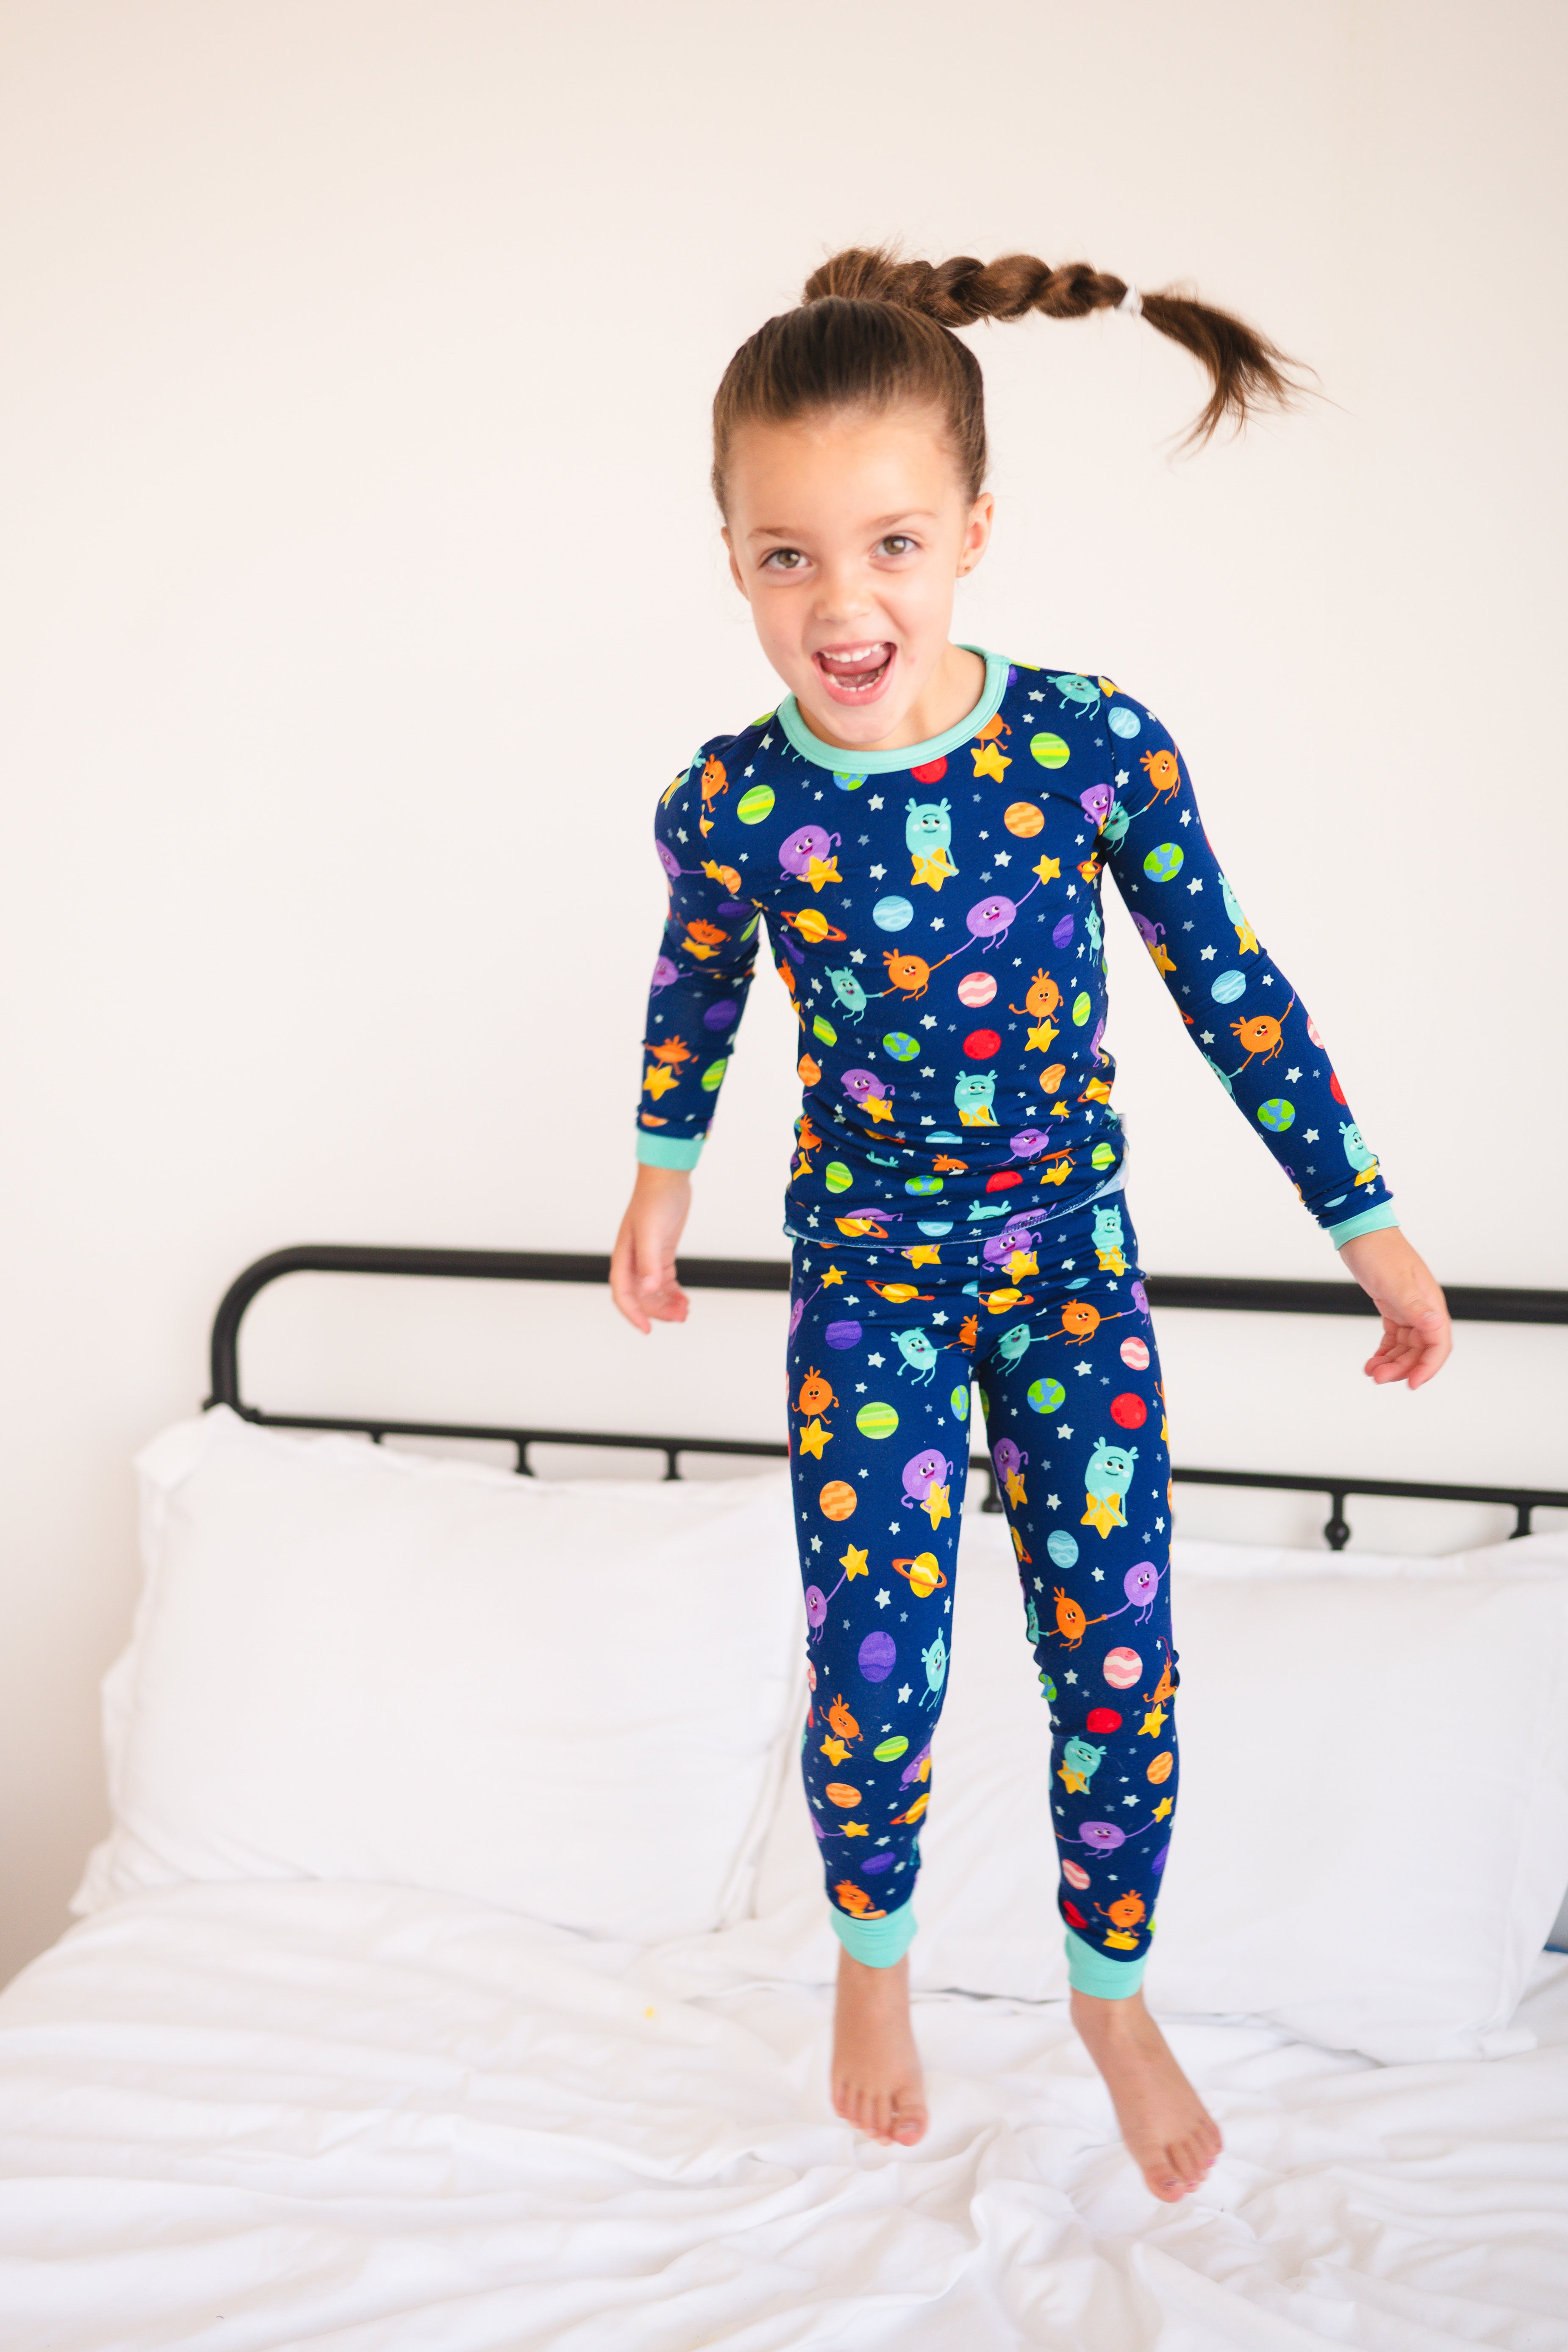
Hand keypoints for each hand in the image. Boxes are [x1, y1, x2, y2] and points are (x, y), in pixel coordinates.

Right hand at [609, 1164, 692, 1333]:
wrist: (668, 1178)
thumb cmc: (654, 1199)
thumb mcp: (652, 1232)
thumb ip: (649, 1262)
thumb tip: (650, 1289)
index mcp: (624, 1256)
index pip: (623, 1294)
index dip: (633, 1314)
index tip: (647, 1329)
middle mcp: (633, 1260)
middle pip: (641, 1297)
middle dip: (658, 1311)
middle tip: (679, 1318)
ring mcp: (647, 1257)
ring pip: (653, 1291)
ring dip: (667, 1303)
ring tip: (685, 1311)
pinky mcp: (662, 1252)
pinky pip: (664, 1280)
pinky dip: (673, 1292)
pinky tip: (684, 1299)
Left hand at [1336, 1226, 1451, 1389]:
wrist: (1360, 1233)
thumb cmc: (1379, 1251)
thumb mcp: (1395, 1281)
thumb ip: (1414, 1305)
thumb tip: (1434, 1325)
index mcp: (1429, 1304)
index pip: (1438, 1344)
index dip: (1428, 1367)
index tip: (1412, 1383)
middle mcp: (1422, 1309)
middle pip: (1420, 1350)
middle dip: (1403, 1368)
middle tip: (1379, 1378)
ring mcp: (1408, 1309)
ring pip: (1406, 1347)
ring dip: (1392, 1363)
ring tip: (1372, 1372)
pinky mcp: (1393, 1308)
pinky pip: (1394, 1338)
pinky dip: (1385, 1352)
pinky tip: (1373, 1361)